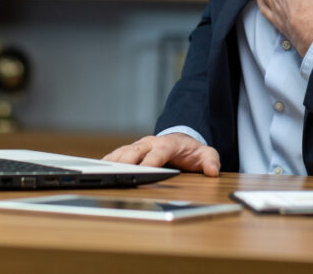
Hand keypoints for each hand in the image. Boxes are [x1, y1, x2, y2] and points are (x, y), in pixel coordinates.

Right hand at [102, 133, 220, 175]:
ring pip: (124, 151)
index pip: (158, 152)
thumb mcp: (206, 153)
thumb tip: (212, 171)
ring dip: (114, 160)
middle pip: (136, 151)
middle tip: (118, 172)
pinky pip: (118, 153)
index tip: (144, 171)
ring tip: (103, 170)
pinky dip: (109, 160)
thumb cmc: (191, 150)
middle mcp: (150, 143)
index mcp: (167, 144)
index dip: (151, 161)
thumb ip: (210, 161)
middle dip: (127, 161)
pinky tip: (100, 167)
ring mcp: (139, 145)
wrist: (181, 140)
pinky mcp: (131, 150)